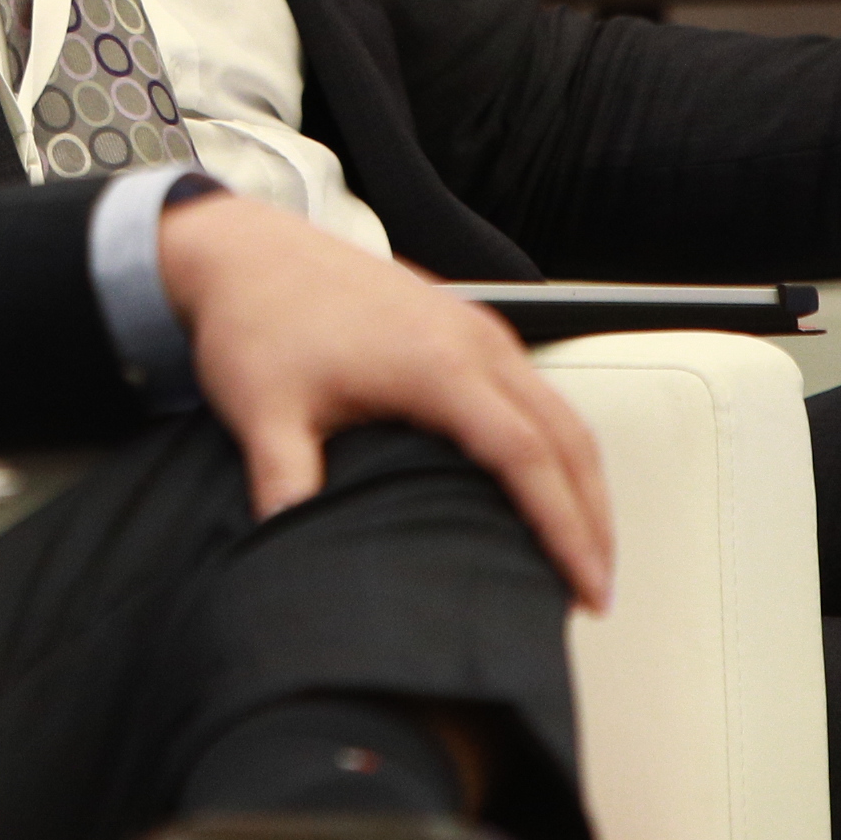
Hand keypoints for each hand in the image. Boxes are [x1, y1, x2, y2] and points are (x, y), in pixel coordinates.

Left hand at [156, 190, 614, 612]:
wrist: (244, 249)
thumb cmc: (257, 317)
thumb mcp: (263, 411)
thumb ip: (285, 480)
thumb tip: (294, 543)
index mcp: (436, 362)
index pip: (528, 455)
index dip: (564, 527)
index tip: (584, 584)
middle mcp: (471, 339)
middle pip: (567, 436)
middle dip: (593, 517)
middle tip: (596, 590)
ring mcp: (473, 327)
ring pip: (560, 410)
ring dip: (583, 480)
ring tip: (584, 551)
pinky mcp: (463, 324)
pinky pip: (536, 389)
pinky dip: (558, 444)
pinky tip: (545, 484)